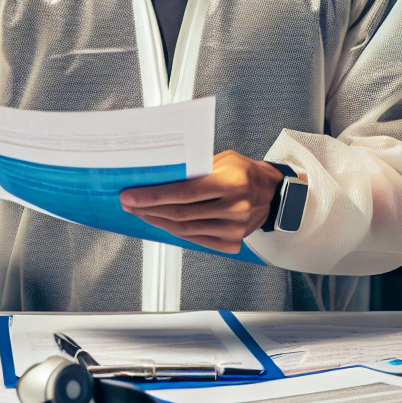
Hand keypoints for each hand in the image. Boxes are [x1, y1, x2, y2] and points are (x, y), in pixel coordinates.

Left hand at [118, 151, 282, 253]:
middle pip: (180, 213)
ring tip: (141, 213)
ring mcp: (234, 228)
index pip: (184, 192)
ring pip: (185, 230)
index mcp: (231, 182)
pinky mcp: (233, 242)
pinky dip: (176, 232)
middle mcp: (234, 207)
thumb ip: (195, 169)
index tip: (131, 196)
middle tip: (129, 204)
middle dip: (149, 209)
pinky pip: (196, 239)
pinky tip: (162, 223)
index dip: (153, 196)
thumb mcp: (222, 160)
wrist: (272, 192)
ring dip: (158, 221)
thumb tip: (159, 175)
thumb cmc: (244, 171)